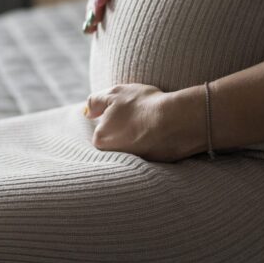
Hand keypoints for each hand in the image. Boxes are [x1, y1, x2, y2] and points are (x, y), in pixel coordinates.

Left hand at [81, 82, 203, 162]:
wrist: (176, 121)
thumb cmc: (143, 105)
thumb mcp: (115, 93)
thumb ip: (95, 101)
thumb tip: (87, 112)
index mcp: (101, 141)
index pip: (103, 130)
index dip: (116, 117)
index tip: (129, 111)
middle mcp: (114, 158)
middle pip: (117, 142)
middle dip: (126, 131)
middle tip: (141, 118)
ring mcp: (134, 165)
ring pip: (134, 148)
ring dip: (141, 138)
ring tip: (152, 125)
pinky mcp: (154, 169)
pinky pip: (150, 154)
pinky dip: (155, 145)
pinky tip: (163, 134)